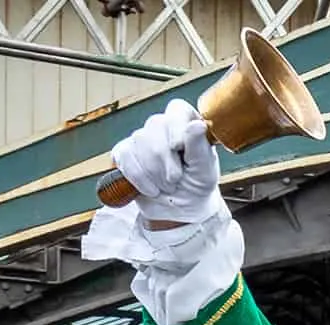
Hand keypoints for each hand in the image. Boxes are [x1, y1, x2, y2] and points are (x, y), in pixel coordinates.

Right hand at [110, 98, 225, 226]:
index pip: (177, 109)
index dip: (176, 128)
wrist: (179, 210)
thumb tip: (196, 125)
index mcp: (187, 124)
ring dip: (154, 173)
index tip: (179, 148)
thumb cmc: (197, 185)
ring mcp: (141, 137)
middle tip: (176, 180)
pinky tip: (150, 188)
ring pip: (140, 142)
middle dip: (166, 161)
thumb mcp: (205, 169)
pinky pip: (124, 156)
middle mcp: (163, 125)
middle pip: (156, 127)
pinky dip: (138, 177)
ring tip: (166, 186)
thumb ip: (200, 147)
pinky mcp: (124, 152)